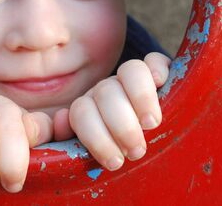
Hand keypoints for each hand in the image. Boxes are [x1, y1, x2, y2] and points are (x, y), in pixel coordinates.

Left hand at [68, 52, 170, 170]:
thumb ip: (69, 139)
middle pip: (106, 91)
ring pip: (130, 70)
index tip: (115, 162)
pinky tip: (160, 83)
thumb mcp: (96, 158)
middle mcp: (108, 92)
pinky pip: (155, 60)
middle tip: (136, 151)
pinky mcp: (159, 74)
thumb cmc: (121, 159)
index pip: (82, 112)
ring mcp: (132, 81)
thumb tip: (61, 120)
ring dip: (141, 97)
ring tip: (150, 124)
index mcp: (90, 111)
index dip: (96, 136)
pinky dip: (157, 68)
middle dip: (121, 124)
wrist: (150, 156)